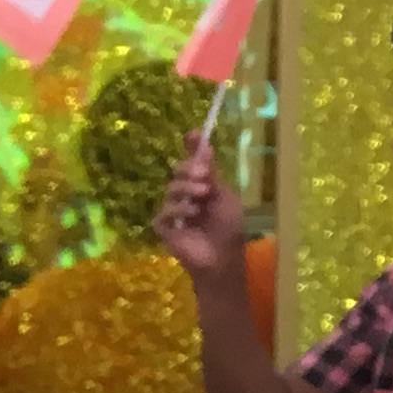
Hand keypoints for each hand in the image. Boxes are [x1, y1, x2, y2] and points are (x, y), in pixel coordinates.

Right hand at [155, 129, 245, 277]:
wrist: (223, 258)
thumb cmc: (228, 228)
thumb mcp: (224, 196)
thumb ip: (211, 174)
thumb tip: (205, 146)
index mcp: (201, 185)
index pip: (192, 161)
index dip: (192, 147)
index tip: (194, 134)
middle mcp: (185, 194)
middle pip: (178, 171)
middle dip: (189, 169)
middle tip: (204, 175)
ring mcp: (173, 211)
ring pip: (171, 189)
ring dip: (187, 189)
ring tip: (202, 196)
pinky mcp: (163, 227)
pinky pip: (163, 212)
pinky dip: (177, 210)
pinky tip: (191, 215)